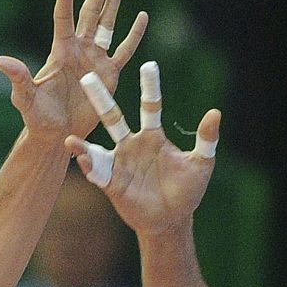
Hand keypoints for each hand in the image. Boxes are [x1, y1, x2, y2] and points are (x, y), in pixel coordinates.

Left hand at [0, 0, 148, 142]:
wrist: (56, 134)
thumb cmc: (37, 117)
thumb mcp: (26, 98)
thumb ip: (18, 78)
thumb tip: (0, 61)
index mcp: (61, 50)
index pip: (63, 16)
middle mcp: (79, 49)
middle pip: (91, 13)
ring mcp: (95, 60)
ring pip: (108, 25)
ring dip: (114, 2)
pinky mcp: (109, 74)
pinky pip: (124, 51)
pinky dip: (134, 35)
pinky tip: (142, 16)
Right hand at [64, 61, 220, 236]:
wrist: (172, 220)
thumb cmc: (187, 191)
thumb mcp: (201, 164)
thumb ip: (207, 139)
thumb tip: (215, 112)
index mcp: (153, 137)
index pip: (150, 106)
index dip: (150, 87)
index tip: (149, 65)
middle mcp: (132, 146)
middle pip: (114, 118)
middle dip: (101, 99)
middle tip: (87, 77)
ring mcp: (119, 164)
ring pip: (97, 147)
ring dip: (83, 145)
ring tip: (70, 139)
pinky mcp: (112, 183)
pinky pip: (97, 173)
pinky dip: (88, 167)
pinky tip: (81, 162)